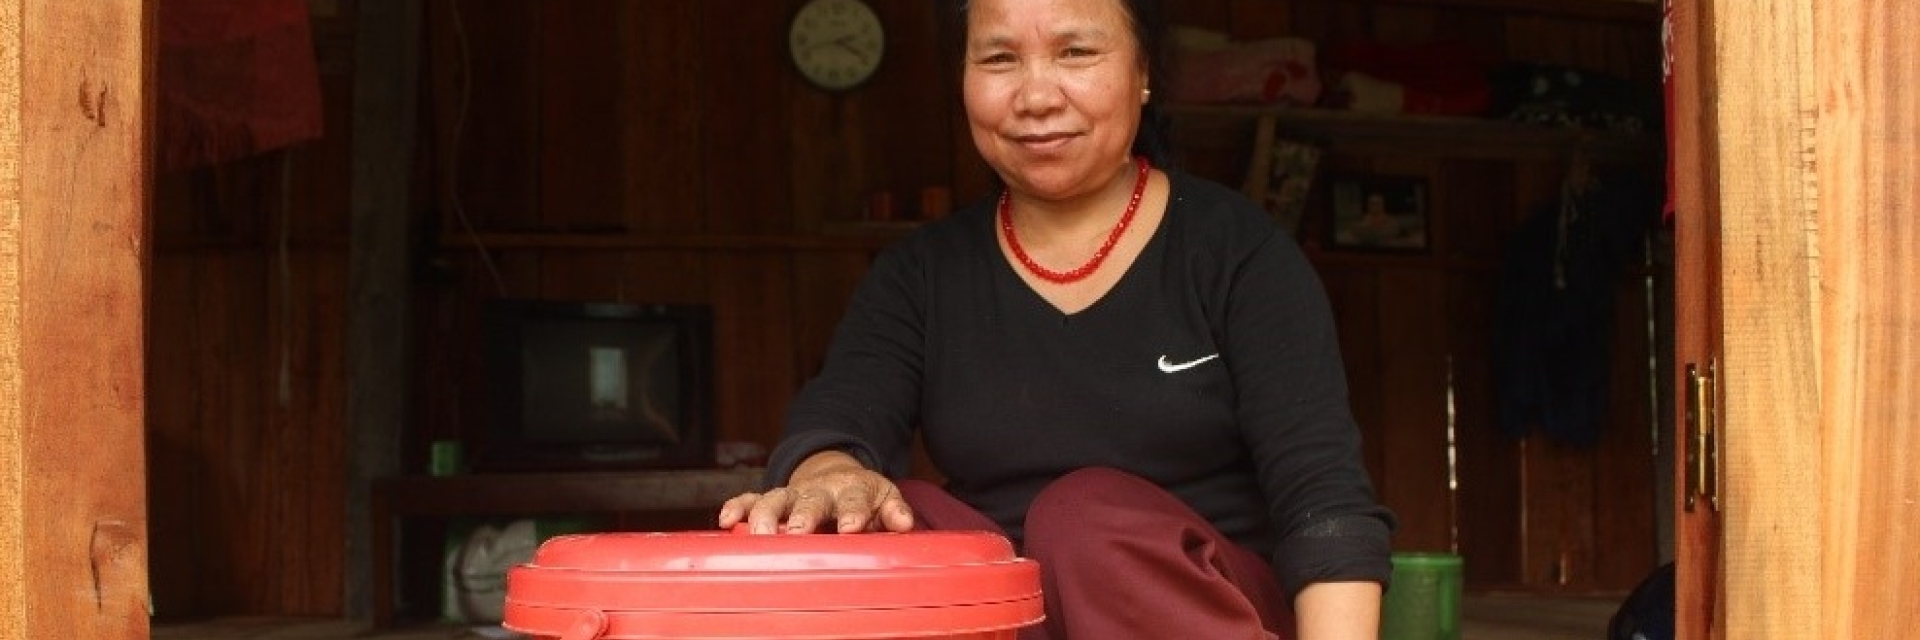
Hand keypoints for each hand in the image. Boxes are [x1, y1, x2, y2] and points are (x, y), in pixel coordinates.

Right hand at [716, 450, 914, 533]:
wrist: (837, 474)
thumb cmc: (864, 496)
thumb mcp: (885, 498)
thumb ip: (895, 512)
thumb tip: (905, 524)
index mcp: (853, 490)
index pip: (855, 501)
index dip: (853, 513)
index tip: (851, 527)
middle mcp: (820, 490)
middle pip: (810, 501)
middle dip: (803, 516)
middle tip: (797, 532)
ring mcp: (793, 494)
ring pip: (775, 500)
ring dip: (765, 515)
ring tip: (758, 534)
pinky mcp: (772, 499)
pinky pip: (750, 499)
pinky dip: (737, 507)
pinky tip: (726, 521)